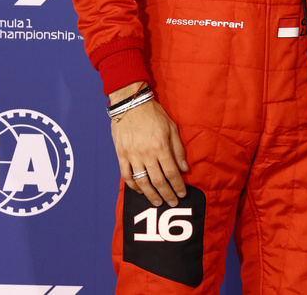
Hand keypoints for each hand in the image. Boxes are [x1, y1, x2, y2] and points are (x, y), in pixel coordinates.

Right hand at [110, 86, 187, 206]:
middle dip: (167, 194)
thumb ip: (178, 150)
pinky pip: (126, 175)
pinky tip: (139, 190)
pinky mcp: (121, 155)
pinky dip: (133, 186)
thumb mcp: (172, 128)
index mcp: (161, 147)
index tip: (182, 194)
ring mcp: (132, 156)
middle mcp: (147, 154)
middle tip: (172, 203)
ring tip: (157, 202)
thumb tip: (184, 169)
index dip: (177, 186)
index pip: (172, 173)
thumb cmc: (154, 115)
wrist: (131, 104)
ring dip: (150, 195)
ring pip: (142, 182)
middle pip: (158, 181)